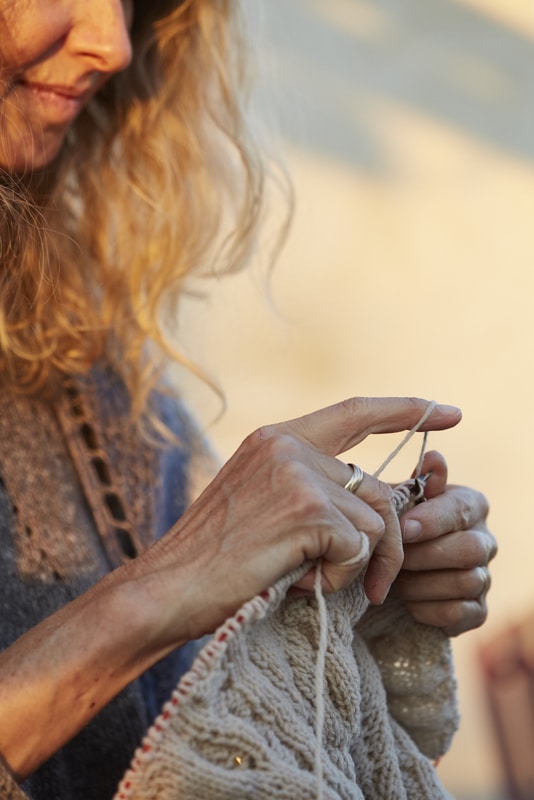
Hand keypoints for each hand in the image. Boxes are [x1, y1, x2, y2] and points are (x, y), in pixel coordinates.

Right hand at [133, 398, 461, 644]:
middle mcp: (289, 447)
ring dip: (355, 563)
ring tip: (310, 578)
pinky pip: (360, 546)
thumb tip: (374, 505)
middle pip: (377, 488)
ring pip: (374, 520)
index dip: (405, 411)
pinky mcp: (306, 509)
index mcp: (277, 439)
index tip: (446, 411)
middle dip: (389, 540)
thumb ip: (307, 488)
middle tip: (376, 584)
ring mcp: (297, 474)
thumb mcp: (260, 504)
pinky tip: (300, 581)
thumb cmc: (214, 558)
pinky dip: (341, 575)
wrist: (167, 587)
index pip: (355, 412)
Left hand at [395, 450, 495, 635]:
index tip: (402, 528)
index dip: (432, 520)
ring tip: (395, 579)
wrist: (389, 573)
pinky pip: (458, 614)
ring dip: (421, 583)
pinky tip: (407, 601)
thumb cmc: (395, 527)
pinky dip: (426, 609)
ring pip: (464, 582)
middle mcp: (485, 540)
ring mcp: (484, 578)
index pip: (461, 510)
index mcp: (470, 505)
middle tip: (394, 558)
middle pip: (471, 549)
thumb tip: (433, 458)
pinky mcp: (476, 611)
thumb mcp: (399, 501)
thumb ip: (416, 482)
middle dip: (426, 555)